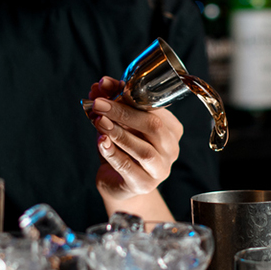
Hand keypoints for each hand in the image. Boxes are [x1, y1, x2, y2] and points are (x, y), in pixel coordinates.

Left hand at [88, 76, 182, 204]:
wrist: (118, 183)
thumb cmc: (122, 149)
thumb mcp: (117, 123)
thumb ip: (112, 103)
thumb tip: (100, 85)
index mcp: (171, 129)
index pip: (155, 108)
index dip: (130, 96)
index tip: (106, 87)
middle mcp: (171, 149)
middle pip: (153, 127)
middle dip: (123, 112)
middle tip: (99, 104)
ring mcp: (161, 169)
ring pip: (143, 150)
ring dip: (119, 134)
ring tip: (99, 121)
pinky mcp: (144, 184)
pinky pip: (129, 168)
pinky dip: (114, 153)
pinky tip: (102, 142)